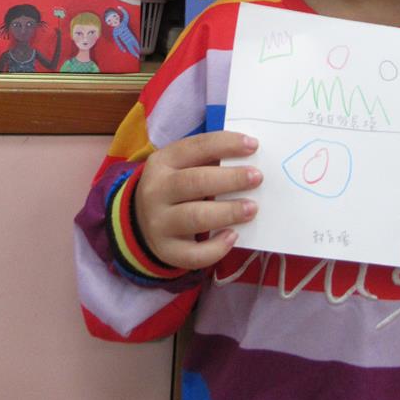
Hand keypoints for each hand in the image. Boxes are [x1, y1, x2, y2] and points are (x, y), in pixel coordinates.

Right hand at [134, 132, 260, 270]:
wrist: (142, 220)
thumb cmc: (176, 187)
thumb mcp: (183, 166)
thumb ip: (211, 160)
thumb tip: (251, 160)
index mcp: (162, 162)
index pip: (195, 147)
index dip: (225, 145)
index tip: (253, 145)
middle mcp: (156, 191)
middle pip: (194, 182)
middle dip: (230, 179)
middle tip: (257, 177)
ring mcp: (158, 223)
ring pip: (194, 218)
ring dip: (227, 212)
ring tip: (252, 208)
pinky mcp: (166, 251)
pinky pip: (193, 254)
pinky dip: (216, 248)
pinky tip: (233, 236)